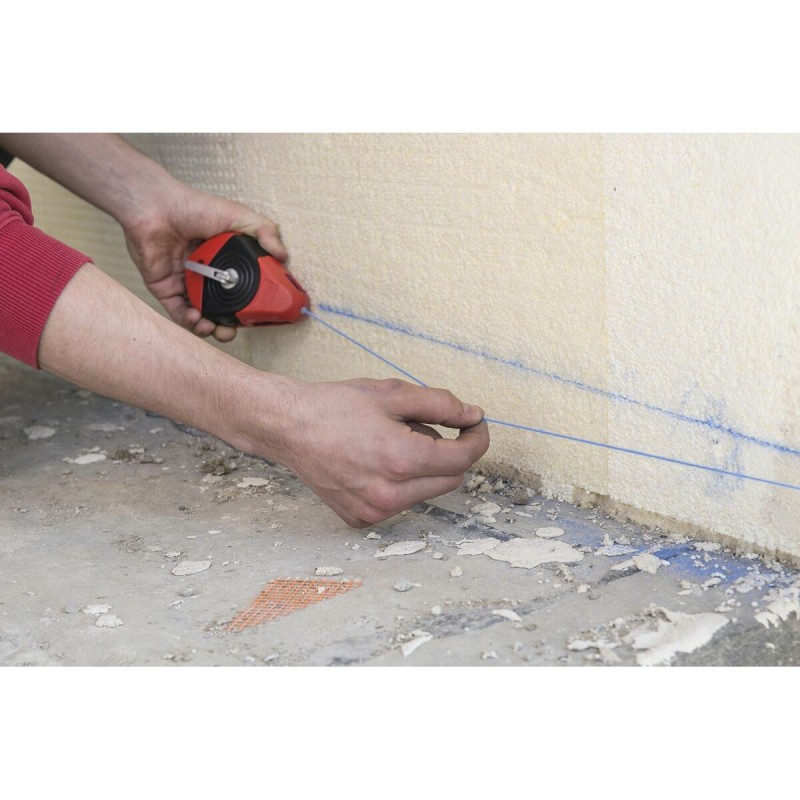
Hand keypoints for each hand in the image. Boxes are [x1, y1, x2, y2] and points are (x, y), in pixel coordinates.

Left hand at [123, 180, 287, 341]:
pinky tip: (199, 319)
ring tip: (218, 328)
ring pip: (202, 316)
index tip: (262, 313)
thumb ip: (264, 231)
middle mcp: (208, 275)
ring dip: (211, 328)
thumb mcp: (238, 215)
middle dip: (232, 324)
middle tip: (237, 328)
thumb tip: (283, 255)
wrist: (155, 207)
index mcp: (226, 261)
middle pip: (224, 307)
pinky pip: (179, 313)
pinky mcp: (166, 290)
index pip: (244, 288)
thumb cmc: (193, 206)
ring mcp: (187, 284)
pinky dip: (190, 322)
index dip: (253, 304)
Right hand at [262, 378, 489, 526]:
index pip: (463, 459)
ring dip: (423, 468)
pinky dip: (400, 483)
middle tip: (421, 427)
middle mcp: (390, 494)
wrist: (288, 427)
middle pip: (451, 479)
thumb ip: (441, 405)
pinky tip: (374, 462)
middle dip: (448, 452)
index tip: (475, 426)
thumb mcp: (393, 394)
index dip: (477, 439)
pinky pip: (401, 503)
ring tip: (390, 443)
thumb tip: (473, 416)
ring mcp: (374, 511)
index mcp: (401, 460)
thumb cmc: (335, 407)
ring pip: (427, 492)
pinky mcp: (361, 519)